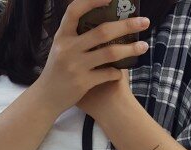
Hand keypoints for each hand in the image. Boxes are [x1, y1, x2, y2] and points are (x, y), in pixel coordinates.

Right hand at [35, 0, 149, 118]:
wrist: (46, 98)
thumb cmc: (57, 71)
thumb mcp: (60, 49)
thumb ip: (75, 37)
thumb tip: (101, 25)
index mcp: (62, 35)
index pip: (75, 10)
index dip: (93, 1)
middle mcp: (68, 48)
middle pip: (102, 31)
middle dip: (126, 25)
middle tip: (144, 22)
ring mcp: (75, 66)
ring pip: (109, 53)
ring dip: (130, 49)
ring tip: (143, 47)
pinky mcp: (82, 83)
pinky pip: (107, 74)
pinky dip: (117, 72)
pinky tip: (121, 71)